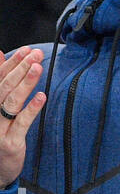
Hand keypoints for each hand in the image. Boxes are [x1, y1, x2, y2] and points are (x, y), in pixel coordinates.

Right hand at [0, 47, 45, 186]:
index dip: (11, 63)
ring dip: (26, 84)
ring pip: (12, 102)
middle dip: (21, 69)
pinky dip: (31, 109)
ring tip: (38, 68)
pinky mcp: (9, 143)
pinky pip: (21, 124)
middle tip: (36, 55)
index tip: (26, 50)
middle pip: (4, 87)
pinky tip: (41, 97)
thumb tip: (0, 54)